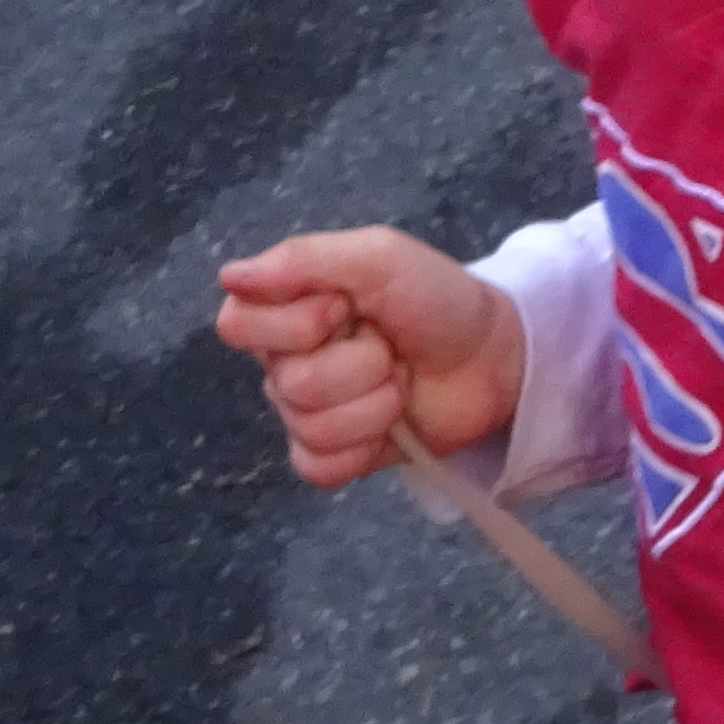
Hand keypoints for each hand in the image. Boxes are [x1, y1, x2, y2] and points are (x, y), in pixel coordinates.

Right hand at [211, 227, 523, 486]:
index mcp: (282, 309)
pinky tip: (390, 427)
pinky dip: (363, 448)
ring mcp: (306, 412)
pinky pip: (319, 467)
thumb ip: (304, 258)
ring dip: (375, 402)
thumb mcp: (378, 256)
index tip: (347, 306)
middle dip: (359, 364)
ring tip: (401, 380)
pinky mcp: (336, 455)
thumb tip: (229, 276)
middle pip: (288, 384)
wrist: (494, 354)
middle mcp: (283, 362)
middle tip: (390, 346)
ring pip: (311, 427)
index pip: (237, 326)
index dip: (298, 322)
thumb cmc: (434, 298)